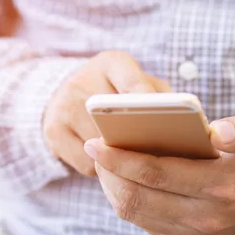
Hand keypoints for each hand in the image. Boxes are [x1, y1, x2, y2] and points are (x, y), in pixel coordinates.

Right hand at [43, 51, 170, 175]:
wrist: (62, 96)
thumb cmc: (113, 92)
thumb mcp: (136, 83)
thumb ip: (158, 95)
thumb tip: (181, 124)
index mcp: (110, 64)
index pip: (132, 81)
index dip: (148, 102)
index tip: (165, 117)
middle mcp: (80, 82)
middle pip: (114, 119)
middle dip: (138, 138)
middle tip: (161, 153)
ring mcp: (63, 108)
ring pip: (101, 146)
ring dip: (122, 159)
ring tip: (140, 162)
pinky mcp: (53, 134)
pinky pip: (88, 164)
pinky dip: (104, 170)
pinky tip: (113, 165)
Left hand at [84, 115, 234, 234]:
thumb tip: (216, 131)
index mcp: (221, 186)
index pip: (157, 172)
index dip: (121, 158)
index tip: (97, 142)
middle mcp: (203, 216)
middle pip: (137, 196)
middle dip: (107, 171)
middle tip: (93, 147)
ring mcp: (190, 234)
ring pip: (133, 212)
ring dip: (110, 186)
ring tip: (103, 161)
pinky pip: (140, 220)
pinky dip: (123, 199)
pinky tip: (119, 178)